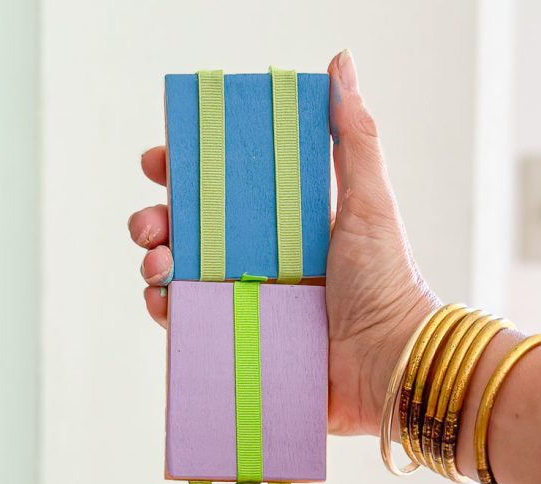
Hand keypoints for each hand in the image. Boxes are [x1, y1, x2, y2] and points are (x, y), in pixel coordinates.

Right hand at [127, 49, 437, 435]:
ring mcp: (246, 306)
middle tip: (150, 224)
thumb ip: (354, 137)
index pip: (222, 190)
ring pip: (180, 278)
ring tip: (158, 265)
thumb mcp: (370, 202)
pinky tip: (163, 303)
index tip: (160, 162)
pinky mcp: (241, 348)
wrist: (389, 362)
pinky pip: (189, 326)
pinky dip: (166, 312)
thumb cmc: (388, 283)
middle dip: (156, 220)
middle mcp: (259, 263)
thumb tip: (340, 64)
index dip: (186, 174)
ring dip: (155, 264)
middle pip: (189, 233)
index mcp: (282, 225)